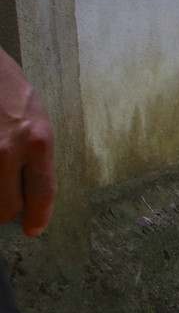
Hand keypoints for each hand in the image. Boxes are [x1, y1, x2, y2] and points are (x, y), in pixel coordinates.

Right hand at [0, 52, 55, 235]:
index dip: (38, 216)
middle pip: (6, 207)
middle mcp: (6, 150)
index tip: (33, 230)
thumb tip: (27, 183)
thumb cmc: (2, 82)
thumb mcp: (32, 111)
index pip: (42, 192)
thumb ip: (32, 148)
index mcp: (36, 139)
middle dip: (3, 210)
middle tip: (2, 202)